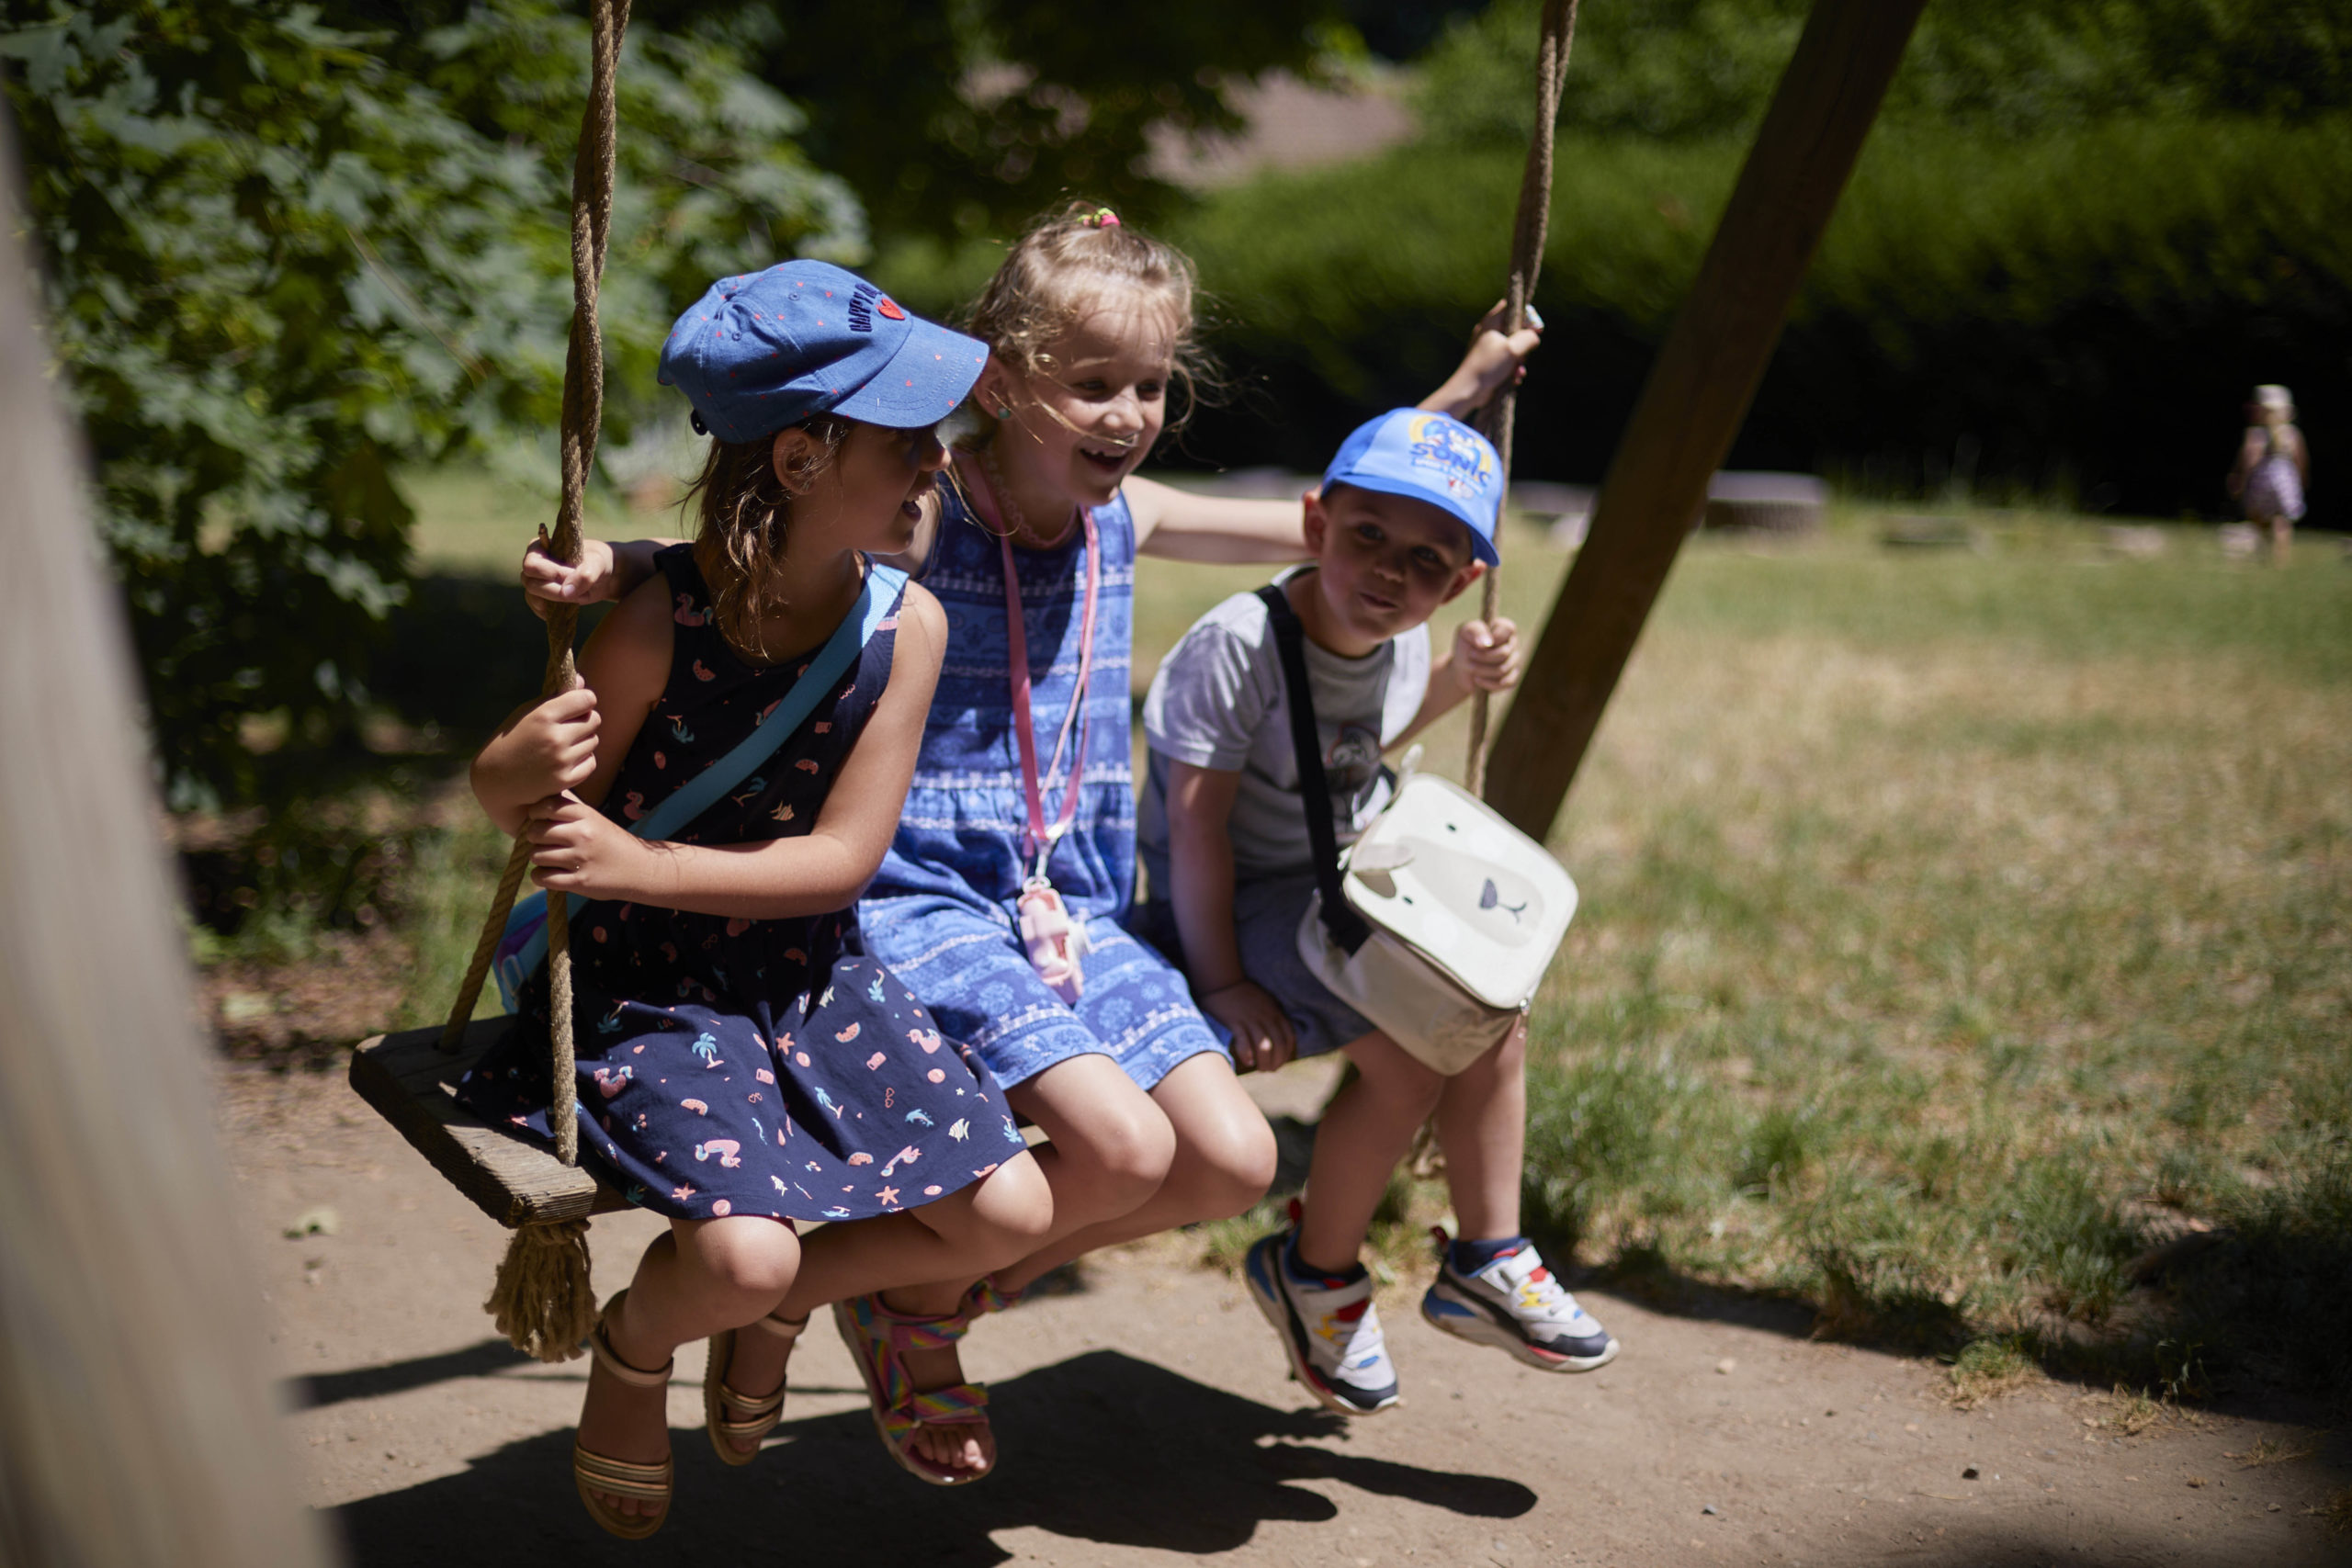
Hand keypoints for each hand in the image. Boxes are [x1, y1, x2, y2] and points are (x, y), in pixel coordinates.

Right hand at [483, 679, 600, 800]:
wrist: (494, 781)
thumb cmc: (509, 741)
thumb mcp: (525, 714)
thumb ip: (554, 698)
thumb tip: (581, 680)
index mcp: (543, 716)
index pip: (586, 699)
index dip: (584, 700)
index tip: (579, 704)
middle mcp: (555, 738)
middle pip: (594, 720)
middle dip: (585, 720)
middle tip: (569, 725)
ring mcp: (561, 761)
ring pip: (593, 741)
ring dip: (583, 741)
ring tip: (562, 744)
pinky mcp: (565, 779)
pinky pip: (591, 762)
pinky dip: (582, 760)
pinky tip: (565, 759)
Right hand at [523, 530, 620, 618]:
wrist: (604, 576)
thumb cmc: (598, 562)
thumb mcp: (597, 563)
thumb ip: (584, 575)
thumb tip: (565, 593)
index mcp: (538, 548)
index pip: (533, 566)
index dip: (553, 574)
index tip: (574, 575)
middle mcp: (533, 565)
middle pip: (531, 584)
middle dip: (556, 592)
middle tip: (579, 591)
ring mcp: (535, 583)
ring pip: (534, 599)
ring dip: (556, 603)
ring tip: (577, 596)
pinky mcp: (541, 598)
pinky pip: (539, 610)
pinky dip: (555, 612)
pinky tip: (571, 606)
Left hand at [525, 792, 654, 900]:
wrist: (641, 869)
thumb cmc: (611, 842)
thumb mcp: (595, 819)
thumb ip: (570, 806)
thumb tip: (541, 792)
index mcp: (586, 815)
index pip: (545, 806)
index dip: (535, 814)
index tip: (539, 820)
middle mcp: (583, 834)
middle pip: (536, 832)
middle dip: (534, 838)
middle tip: (544, 842)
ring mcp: (581, 859)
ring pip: (536, 856)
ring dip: (538, 859)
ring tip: (550, 859)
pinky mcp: (579, 882)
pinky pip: (542, 877)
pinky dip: (541, 877)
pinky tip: (551, 873)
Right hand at [1200, 980, 1296, 1074]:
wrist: (1223, 982)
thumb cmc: (1243, 994)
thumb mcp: (1265, 1002)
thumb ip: (1273, 1015)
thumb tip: (1279, 1034)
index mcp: (1274, 1012)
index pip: (1288, 1037)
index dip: (1286, 1054)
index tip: (1280, 1062)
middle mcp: (1266, 1017)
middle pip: (1279, 1045)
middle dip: (1277, 1061)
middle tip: (1270, 1070)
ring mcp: (1251, 1019)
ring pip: (1264, 1047)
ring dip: (1265, 1062)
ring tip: (1260, 1069)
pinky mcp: (1235, 1022)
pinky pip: (1244, 1042)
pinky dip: (1247, 1054)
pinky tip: (1248, 1061)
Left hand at [1452, 615, 1523, 693]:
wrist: (1461, 669)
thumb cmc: (1465, 646)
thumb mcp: (1464, 632)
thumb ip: (1475, 631)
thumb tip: (1487, 643)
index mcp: (1504, 628)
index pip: (1508, 629)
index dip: (1495, 638)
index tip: (1479, 643)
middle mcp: (1512, 644)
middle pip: (1504, 653)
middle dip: (1483, 656)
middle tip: (1469, 655)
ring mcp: (1514, 662)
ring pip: (1503, 669)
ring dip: (1482, 670)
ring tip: (1470, 667)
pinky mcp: (1511, 678)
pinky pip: (1506, 683)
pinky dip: (1489, 683)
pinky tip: (1478, 680)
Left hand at [1455, 299, 1545, 406]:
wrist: (1467, 391)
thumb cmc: (1487, 366)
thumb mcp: (1512, 349)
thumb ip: (1528, 337)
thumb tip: (1535, 335)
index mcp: (1491, 322)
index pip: (1511, 306)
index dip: (1526, 314)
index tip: (1536, 328)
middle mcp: (1489, 332)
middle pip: (1515, 329)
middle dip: (1524, 344)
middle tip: (1524, 355)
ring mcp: (1489, 348)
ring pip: (1514, 348)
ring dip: (1520, 361)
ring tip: (1517, 371)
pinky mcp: (1491, 363)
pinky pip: (1508, 362)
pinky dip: (1513, 370)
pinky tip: (1514, 379)